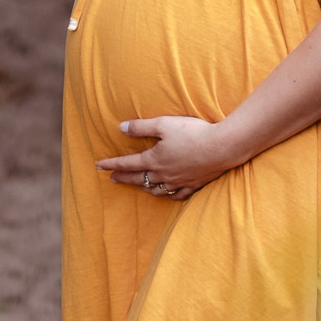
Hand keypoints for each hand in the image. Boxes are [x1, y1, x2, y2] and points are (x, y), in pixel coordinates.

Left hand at [95, 115, 235, 199]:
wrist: (222, 147)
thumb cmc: (192, 132)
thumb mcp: (164, 124)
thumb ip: (141, 127)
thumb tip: (120, 128)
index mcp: (154, 159)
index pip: (127, 163)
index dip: (111, 164)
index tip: (98, 166)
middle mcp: (163, 174)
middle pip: (138, 178)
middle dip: (123, 178)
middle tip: (111, 179)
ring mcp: (178, 182)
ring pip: (156, 190)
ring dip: (143, 187)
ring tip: (137, 186)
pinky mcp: (193, 185)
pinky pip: (175, 196)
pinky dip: (167, 195)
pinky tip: (166, 193)